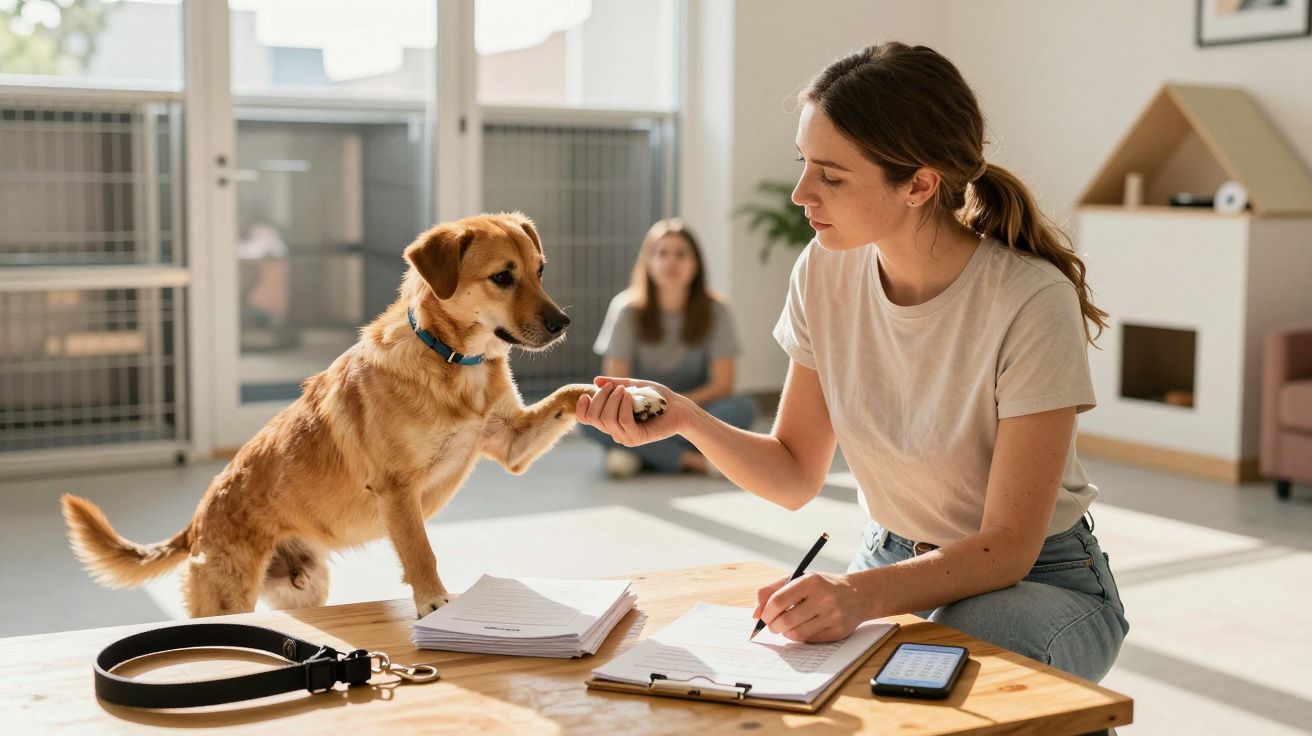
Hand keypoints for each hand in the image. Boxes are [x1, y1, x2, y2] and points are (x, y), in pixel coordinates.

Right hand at [576, 377, 688, 446]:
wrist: (679, 408)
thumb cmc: (657, 397)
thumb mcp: (633, 385)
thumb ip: (615, 383)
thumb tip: (596, 381)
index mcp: (611, 420)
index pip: (586, 419)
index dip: (582, 407)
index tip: (587, 393)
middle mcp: (615, 431)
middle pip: (594, 417)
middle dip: (600, 398)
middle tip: (615, 386)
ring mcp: (625, 437)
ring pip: (607, 419)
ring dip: (614, 399)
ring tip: (625, 390)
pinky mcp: (637, 437)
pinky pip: (623, 421)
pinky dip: (624, 406)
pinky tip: (630, 396)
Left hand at [752, 572, 869, 642]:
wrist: (857, 595)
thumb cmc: (821, 586)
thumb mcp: (798, 578)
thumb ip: (772, 590)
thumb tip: (755, 614)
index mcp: (811, 581)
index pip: (779, 600)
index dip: (766, 612)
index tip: (763, 616)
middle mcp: (824, 598)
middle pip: (786, 620)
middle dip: (774, 625)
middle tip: (773, 624)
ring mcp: (833, 616)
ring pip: (796, 633)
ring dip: (786, 632)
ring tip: (788, 624)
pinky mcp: (838, 632)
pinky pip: (810, 640)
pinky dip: (800, 637)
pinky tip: (803, 627)